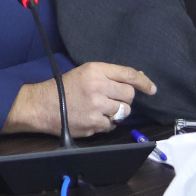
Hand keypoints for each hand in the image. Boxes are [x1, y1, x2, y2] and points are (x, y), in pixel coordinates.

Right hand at [2, 62, 156, 136]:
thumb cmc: (65, 87)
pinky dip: (107, 122)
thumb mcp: (85, 72)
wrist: (43, 105)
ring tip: (103, 108)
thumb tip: (138, 79)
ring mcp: (96, 107)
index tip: (152, 89)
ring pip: (124, 111)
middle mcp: (98, 86)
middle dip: (125, 98)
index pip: (128, 74)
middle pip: (129, 94)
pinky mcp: (94, 124)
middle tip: (112, 98)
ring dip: (117, 111)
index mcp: (95, 70)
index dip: (144, 82)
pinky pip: (113, 125)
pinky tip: (95, 117)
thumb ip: (110, 74)